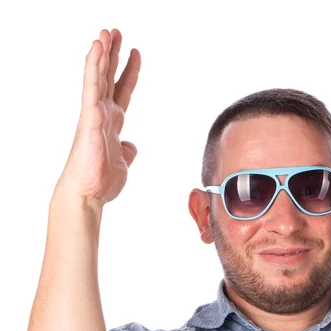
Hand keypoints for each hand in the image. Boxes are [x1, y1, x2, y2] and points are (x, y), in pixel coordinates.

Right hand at [57, 29, 140, 206]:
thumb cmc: (101, 180)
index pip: (122, 90)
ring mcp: (94, 115)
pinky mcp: (89, 119)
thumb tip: (131, 146)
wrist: (89, 194)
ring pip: (97, 78)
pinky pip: (91, 88)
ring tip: (105, 33)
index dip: (129, 71)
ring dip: (101, 54)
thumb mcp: (123, 162)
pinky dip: (93, 68)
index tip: (136, 53)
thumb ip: (127, 150)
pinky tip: (96, 51)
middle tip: (116, 31)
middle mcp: (102, 114)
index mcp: (112, 122)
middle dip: (113, 54)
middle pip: (108, 77)